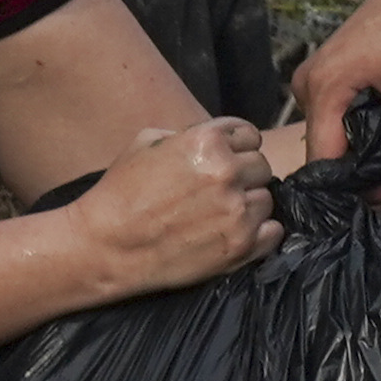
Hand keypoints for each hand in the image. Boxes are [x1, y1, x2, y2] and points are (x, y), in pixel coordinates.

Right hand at [74, 117, 280, 294]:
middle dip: (244, 175)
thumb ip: (189, 134)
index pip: (249, 134)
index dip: (237, 147)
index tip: (226, 160)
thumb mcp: (146, 142)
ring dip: (249, 205)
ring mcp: (237, 211)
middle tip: (219, 190)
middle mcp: (227, 172)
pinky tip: (235, 233)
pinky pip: (273, 232)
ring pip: (267, 199)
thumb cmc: (120, 193)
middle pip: (262, 166)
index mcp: (206, 141)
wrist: (106, 246)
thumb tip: (217, 139)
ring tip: (220, 214)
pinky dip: (260, 233)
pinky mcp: (241, 246)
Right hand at [292, 0, 380, 174]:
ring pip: (339, 133)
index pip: (324, 162)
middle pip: (328, 149)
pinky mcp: (338, 71)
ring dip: (370, 151)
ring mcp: (321, 76)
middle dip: (364, 172)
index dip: (357, 189)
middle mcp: (309, 85)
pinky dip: (371, 129)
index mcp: (323, 89)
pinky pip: (345, 115)